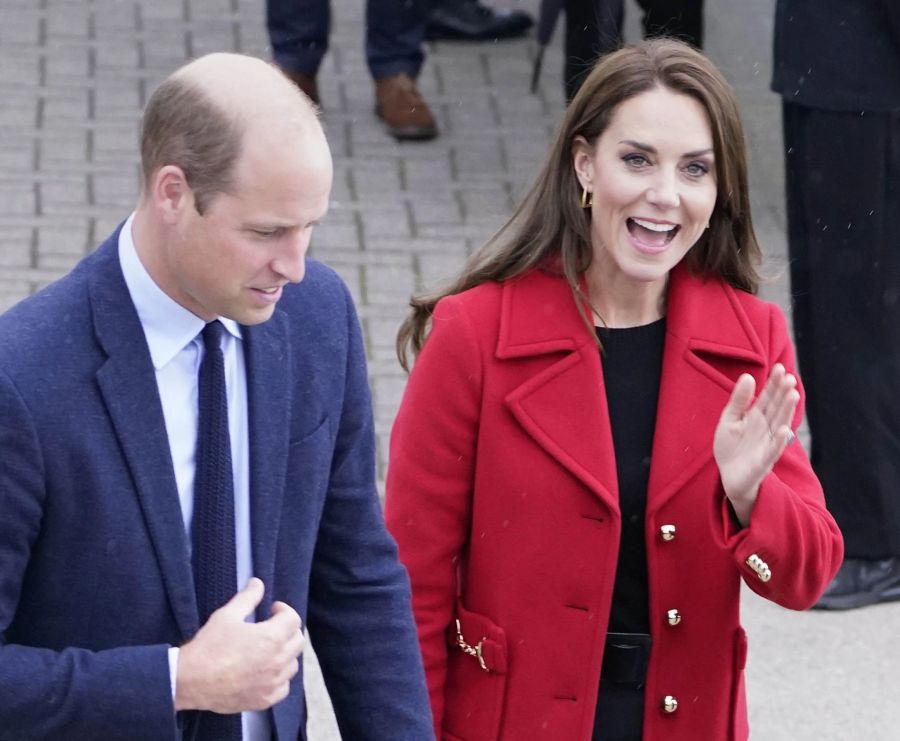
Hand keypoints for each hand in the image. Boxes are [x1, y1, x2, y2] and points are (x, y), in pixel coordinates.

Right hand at [174, 577, 303, 712]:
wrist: (190, 680)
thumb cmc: (209, 646)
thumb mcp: (227, 615)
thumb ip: (247, 597)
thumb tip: (258, 583)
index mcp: (271, 637)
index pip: (293, 619)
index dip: (283, 611)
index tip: (272, 611)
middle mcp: (277, 661)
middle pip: (298, 641)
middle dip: (287, 630)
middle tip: (271, 628)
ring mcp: (272, 683)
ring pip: (293, 665)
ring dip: (285, 654)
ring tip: (267, 650)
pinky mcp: (264, 700)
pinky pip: (283, 687)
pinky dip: (279, 679)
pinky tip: (265, 673)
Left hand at [713, 364, 798, 524]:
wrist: (729, 476)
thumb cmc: (731, 446)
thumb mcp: (730, 419)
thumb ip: (739, 400)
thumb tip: (747, 376)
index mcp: (757, 417)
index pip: (768, 397)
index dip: (774, 383)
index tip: (779, 367)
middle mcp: (766, 429)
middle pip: (776, 408)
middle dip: (783, 394)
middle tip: (790, 377)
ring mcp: (766, 444)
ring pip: (779, 425)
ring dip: (786, 412)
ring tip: (793, 395)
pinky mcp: (763, 462)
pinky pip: (772, 451)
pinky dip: (779, 442)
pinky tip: (785, 430)